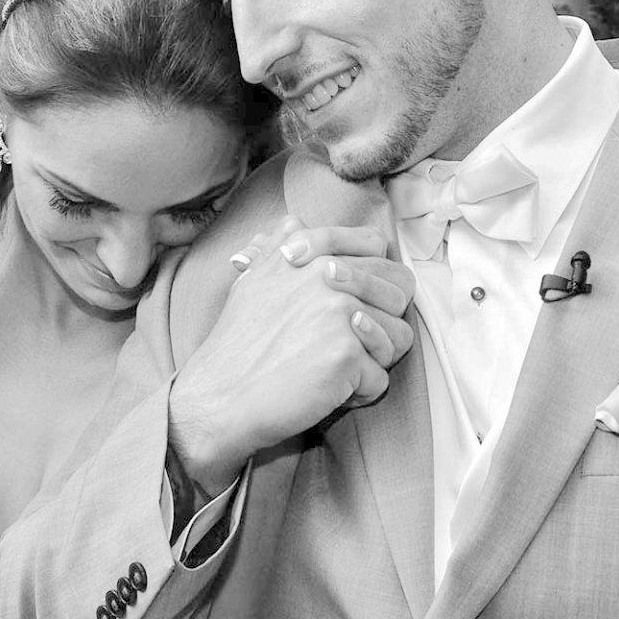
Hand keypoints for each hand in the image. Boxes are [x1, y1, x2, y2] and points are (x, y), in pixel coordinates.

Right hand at [170, 219, 414, 488]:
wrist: (218, 397)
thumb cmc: (236, 346)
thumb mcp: (252, 280)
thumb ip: (278, 247)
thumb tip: (293, 221)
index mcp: (309, 253)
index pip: (377, 245)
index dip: (381, 276)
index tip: (363, 303)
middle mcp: (328, 275)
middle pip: (400, 291)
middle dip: (385, 322)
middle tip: (353, 345)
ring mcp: (340, 313)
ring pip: (399, 337)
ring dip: (375, 361)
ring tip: (339, 370)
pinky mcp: (346, 353)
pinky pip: (380, 378)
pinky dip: (358, 394)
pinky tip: (327, 392)